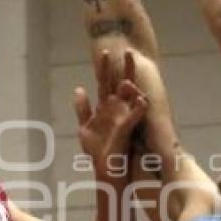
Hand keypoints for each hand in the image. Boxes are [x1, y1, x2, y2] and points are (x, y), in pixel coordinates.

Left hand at [74, 49, 146, 179]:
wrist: (104, 169)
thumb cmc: (97, 150)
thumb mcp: (84, 127)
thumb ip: (82, 108)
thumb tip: (79, 88)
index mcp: (105, 106)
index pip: (105, 82)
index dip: (105, 68)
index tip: (105, 52)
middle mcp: (117, 108)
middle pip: (122, 83)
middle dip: (126, 68)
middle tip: (127, 51)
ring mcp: (123, 116)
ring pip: (131, 95)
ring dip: (131, 85)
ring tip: (126, 80)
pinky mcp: (128, 128)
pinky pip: (136, 114)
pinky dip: (140, 106)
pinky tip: (141, 99)